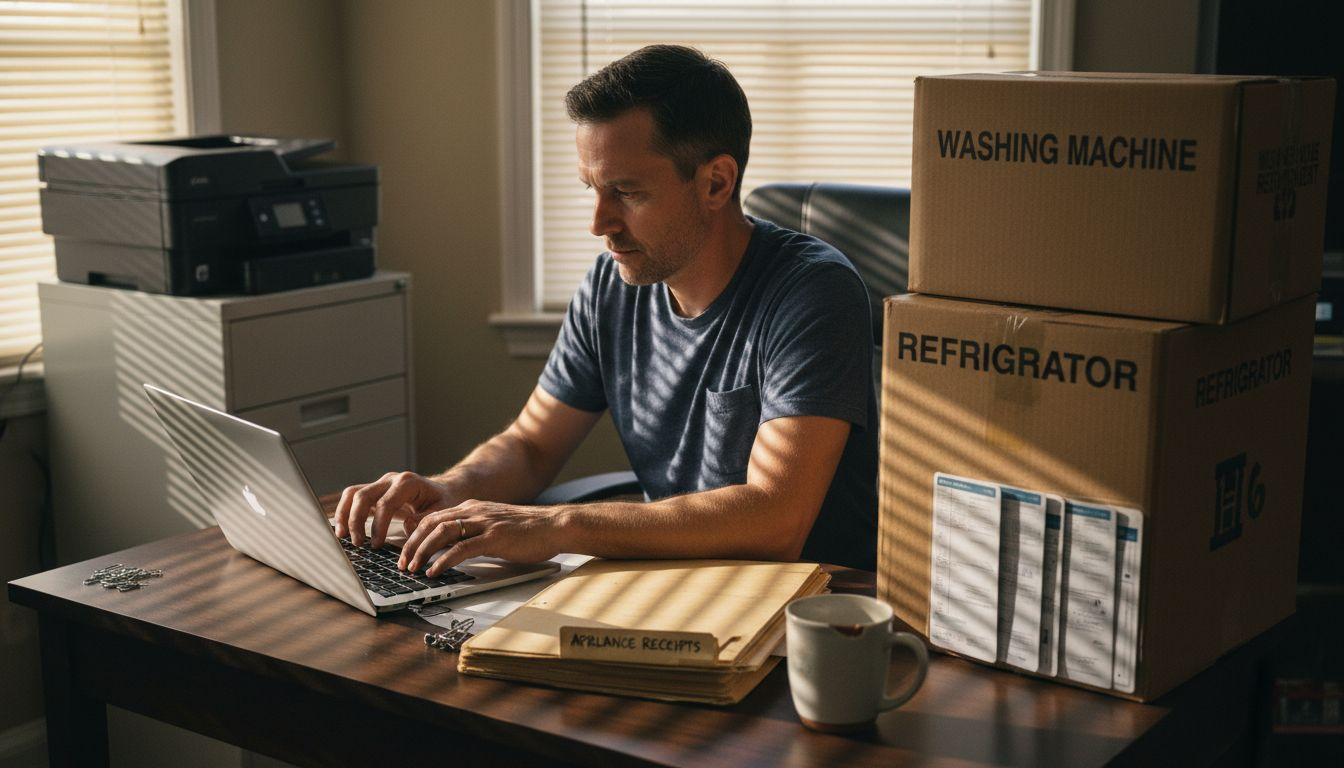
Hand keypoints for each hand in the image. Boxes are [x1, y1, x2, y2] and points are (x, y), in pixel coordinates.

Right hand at [333, 471, 456, 547]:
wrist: (446, 490)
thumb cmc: (444, 502)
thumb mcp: (442, 512)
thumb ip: (425, 520)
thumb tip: (407, 527)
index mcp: (408, 483)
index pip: (385, 503)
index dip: (377, 525)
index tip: (376, 545)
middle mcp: (391, 480)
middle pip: (363, 495)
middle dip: (356, 520)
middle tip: (357, 543)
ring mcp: (381, 484)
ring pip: (353, 493)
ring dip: (344, 514)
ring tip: (342, 536)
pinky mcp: (375, 492)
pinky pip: (353, 498)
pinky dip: (345, 512)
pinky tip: (342, 529)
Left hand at [398, 500, 563, 575]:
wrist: (555, 526)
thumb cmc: (529, 531)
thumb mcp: (495, 527)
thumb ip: (475, 534)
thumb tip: (453, 551)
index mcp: (473, 509)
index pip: (433, 518)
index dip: (415, 535)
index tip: (406, 552)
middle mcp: (475, 512)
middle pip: (431, 523)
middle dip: (411, 544)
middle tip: (402, 564)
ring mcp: (484, 523)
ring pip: (441, 533)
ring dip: (422, 552)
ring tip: (413, 568)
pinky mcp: (495, 537)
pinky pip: (462, 548)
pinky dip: (444, 560)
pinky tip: (435, 571)